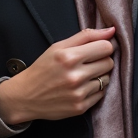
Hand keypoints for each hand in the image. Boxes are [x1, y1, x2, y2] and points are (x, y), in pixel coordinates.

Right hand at [0, 28, 114, 125]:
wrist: (25, 96)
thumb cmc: (42, 69)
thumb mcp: (58, 47)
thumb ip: (86, 36)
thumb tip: (112, 30)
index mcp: (69, 57)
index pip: (105, 47)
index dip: (104, 46)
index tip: (96, 49)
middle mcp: (75, 76)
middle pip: (109, 63)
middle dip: (101, 60)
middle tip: (87, 63)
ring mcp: (78, 94)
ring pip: (106, 79)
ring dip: (98, 76)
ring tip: (82, 76)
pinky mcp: (80, 107)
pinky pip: (101, 94)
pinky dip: (94, 90)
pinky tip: (80, 88)